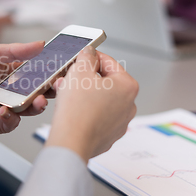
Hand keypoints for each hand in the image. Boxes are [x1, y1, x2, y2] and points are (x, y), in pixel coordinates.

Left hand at [0, 41, 53, 134]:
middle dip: (48, 90)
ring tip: (39, 101)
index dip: (47, 72)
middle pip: (35, 91)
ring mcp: (3, 107)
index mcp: (7, 73)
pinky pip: (11, 123)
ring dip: (36, 105)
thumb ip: (14, 51)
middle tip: (56, 86)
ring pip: (27, 109)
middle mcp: (8, 91)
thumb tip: (39, 45)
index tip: (60, 69)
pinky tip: (5, 110)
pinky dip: (11, 118)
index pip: (34, 72)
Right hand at [46, 46, 138, 162]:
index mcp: (128, 86)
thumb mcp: (79, 71)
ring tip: (66, 94)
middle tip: (68, 78)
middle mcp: (129, 105)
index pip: (108, 62)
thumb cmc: (78, 110)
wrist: (71, 141)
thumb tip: (89, 53)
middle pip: (105, 82)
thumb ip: (87, 56)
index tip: (80, 58)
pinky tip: (72, 111)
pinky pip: (96, 117)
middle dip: (84, 78)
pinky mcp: (108, 135)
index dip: (90, 57)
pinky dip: (85, 111)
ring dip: (83, 94)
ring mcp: (120, 122)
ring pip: (100, 100)